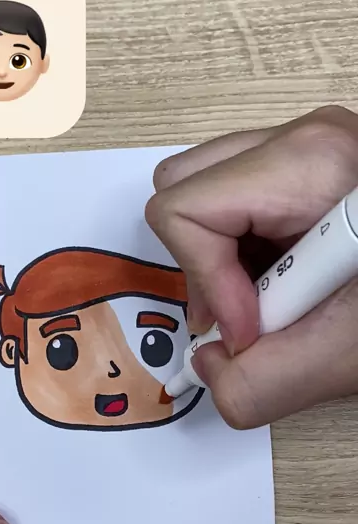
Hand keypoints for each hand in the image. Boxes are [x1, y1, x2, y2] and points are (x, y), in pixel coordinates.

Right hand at [146, 106, 357, 427]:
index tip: (251, 328)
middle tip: (253, 311)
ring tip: (283, 298)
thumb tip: (211, 371)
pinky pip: (239, 206)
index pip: (184, 211)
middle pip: (182, 189)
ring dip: (225, 263)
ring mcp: (307, 149)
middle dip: (203, 266)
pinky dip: (249, 256)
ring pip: (205, 195)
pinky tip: (299, 282)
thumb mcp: (353, 352)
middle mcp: (303, 141)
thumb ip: (263, 382)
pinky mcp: (311, 171)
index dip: (207, 285)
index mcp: (311, 163)